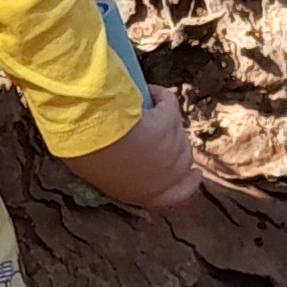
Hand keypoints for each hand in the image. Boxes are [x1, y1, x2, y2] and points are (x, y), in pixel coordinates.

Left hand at [61, 88, 201, 211]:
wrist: (96, 142)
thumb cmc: (91, 161)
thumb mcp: (104, 178)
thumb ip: (118, 176)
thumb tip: (118, 164)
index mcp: (147, 195)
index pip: (177, 195)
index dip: (188, 184)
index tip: (195, 174)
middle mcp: (167, 176)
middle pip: (182, 160)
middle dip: (174, 147)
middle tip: (164, 133)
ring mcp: (173, 148)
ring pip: (177, 132)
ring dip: (163, 120)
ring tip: (143, 109)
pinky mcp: (170, 121)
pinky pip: (169, 105)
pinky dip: (161, 98)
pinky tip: (150, 91)